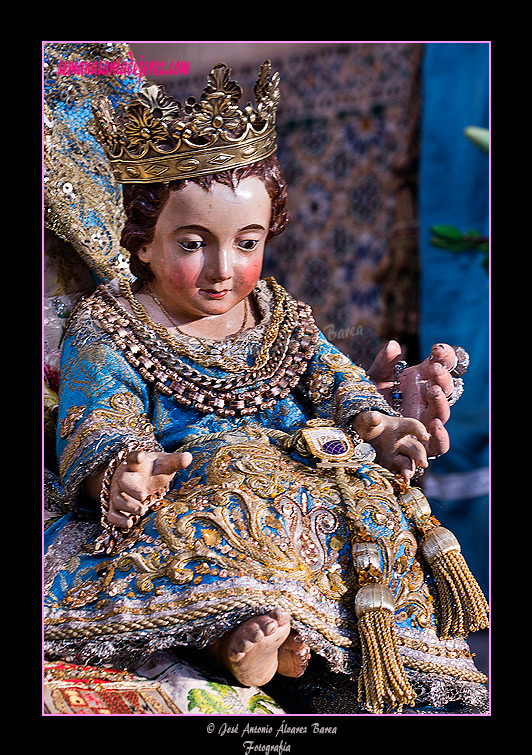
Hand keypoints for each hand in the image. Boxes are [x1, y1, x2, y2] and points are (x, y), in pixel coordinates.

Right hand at [107, 449, 191, 528]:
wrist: (136, 478)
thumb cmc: (152, 471)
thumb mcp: (164, 464)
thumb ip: (175, 461)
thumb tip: (189, 457)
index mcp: (137, 464)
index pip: (134, 457)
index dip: (136, 456)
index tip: (141, 456)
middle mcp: (125, 477)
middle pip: (123, 480)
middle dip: (131, 489)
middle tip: (143, 496)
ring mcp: (118, 492)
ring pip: (118, 499)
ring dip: (129, 506)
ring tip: (142, 510)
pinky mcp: (116, 507)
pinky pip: (111, 515)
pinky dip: (118, 520)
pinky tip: (129, 524)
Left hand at [352, 410, 429, 480]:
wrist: (356, 438)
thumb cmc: (367, 425)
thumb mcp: (366, 419)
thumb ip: (370, 418)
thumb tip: (375, 417)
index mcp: (398, 428)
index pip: (412, 426)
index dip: (420, 430)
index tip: (424, 437)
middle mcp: (401, 443)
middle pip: (415, 449)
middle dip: (420, 456)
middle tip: (423, 463)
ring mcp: (395, 457)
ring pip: (408, 464)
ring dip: (409, 470)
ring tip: (406, 476)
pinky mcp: (389, 468)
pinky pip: (396, 474)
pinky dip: (398, 479)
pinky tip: (399, 484)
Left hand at [368, 340, 459, 456]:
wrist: (357, 427)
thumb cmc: (369, 399)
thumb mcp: (374, 379)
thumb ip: (384, 363)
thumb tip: (392, 346)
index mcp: (421, 381)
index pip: (440, 366)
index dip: (444, 357)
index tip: (438, 349)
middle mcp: (427, 400)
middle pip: (445, 388)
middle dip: (442, 377)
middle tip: (435, 369)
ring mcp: (427, 421)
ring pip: (443, 413)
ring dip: (441, 401)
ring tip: (433, 391)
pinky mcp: (423, 444)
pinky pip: (439, 445)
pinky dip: (442, 436)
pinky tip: (435, 425)